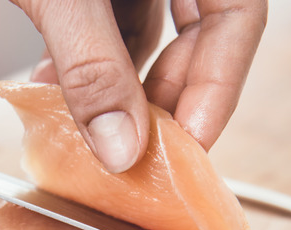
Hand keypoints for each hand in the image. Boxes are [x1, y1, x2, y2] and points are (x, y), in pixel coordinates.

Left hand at [11, 0, 266, 172]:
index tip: (186, 147)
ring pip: (145, 33)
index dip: (219, 87)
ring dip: (112, 84)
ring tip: (80, 123)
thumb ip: (93, 64)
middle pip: (197, 33)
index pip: (237, 17)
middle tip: (132, 151)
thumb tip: (120, 146)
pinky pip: (104, 22)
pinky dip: (82, 59)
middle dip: (161, 97)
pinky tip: (53, 86)